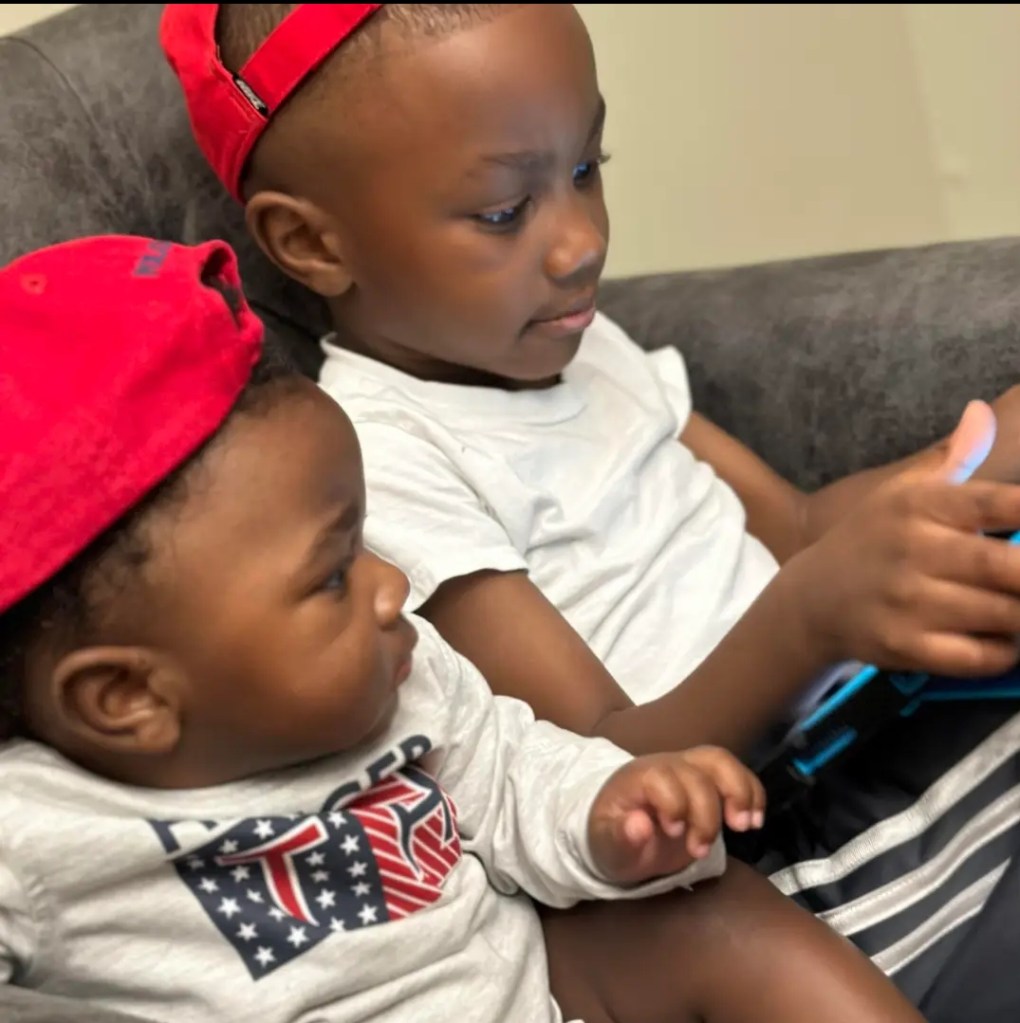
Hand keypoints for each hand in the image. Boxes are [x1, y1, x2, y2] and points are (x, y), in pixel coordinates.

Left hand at [588, 746, 764, 884]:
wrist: (622, 832)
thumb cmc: (613, 838)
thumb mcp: (606, 846)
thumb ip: (619, 837)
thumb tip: (640, 825)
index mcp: (636, 778)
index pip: (662, 776)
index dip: (674, 803)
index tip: (674, 833)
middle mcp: (664, 765)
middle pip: (696, 772)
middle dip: (706, 813)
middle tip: (700, 849)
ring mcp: (688, 769)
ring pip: (720, 761)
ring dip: (739, 792)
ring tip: (743, 826)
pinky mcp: (708, 780)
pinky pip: (736, 772)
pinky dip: (752, 792)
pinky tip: (756, 821)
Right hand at [786, 400, 1019, 675]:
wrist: (812, 599)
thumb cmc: (871, 540)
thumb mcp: (901, 492)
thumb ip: (953, 458)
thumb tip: (982, 411)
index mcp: (919, 505)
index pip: (999, 503)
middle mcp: (913, 550)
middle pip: (1010, 567)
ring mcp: (907, 602)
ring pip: (1005, 616)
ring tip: (1013, 602)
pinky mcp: (903, 645)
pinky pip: (979, 656)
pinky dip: (1005, 653)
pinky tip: (1003, 639)